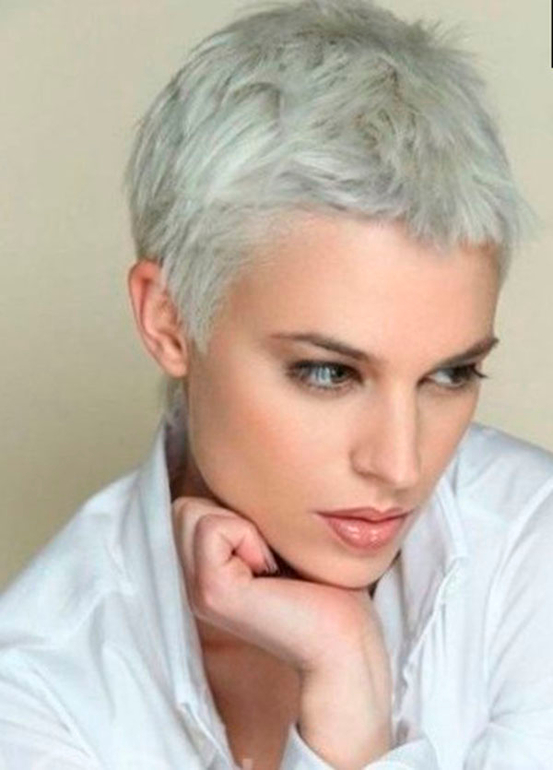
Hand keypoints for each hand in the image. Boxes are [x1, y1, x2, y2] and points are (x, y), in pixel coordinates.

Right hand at [171, 495, 390, 683]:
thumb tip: (236, 469)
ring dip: (240, 522)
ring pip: (190, 511)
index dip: (230, 510)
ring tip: (268, 559)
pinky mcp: (211, 591)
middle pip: (183, 506)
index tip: (269, 546)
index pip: (186, 507)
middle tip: (268, 551)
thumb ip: (243, 517)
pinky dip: (248, 535)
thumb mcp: (275, 537)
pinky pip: (213, 526)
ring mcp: (196, 589)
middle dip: (230, 513)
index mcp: (205, 571)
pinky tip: (270, 569)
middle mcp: (192, 581)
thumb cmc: (327, 586)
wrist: (346, 639)